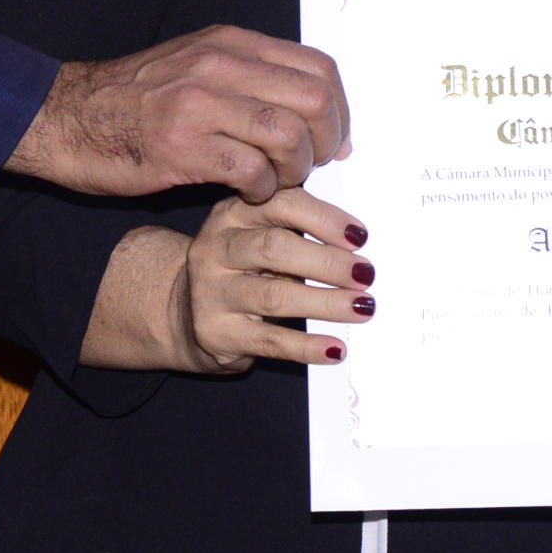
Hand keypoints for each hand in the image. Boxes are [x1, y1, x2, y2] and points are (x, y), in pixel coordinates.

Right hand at [9, 25, 348, 201]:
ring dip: (296, 168)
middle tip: (312, 165)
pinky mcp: (181, 146)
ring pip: (288, 135)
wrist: (66, 116)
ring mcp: (200, 104)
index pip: (317, 67)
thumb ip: (252, 78)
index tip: (334, 138)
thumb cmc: (135, 99)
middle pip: (314, 100)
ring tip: (277, 180)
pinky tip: (249, 191)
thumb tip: (315, 112)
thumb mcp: (198, 65)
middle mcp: (220, 65)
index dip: (339, 108)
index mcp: (230, 43)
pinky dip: (263, 188)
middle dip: (327, 141)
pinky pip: (252, 169)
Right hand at [79, 190, 375, 372]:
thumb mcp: (256, 234)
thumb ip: (299, 225)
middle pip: (275, 248)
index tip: (360, 237)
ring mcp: (212, 292)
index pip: (281, 205)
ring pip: (275, 295)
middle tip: (367, 274)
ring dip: (325, 302)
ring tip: (362, 307)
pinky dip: (306, 346)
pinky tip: (335, 348)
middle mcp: (217, 248)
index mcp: (234, 213)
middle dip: (328, 262)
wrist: (184, 312)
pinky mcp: (216, 333)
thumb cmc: (241, 267)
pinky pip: (269, 341)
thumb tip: (360, 239)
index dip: (324, 219)